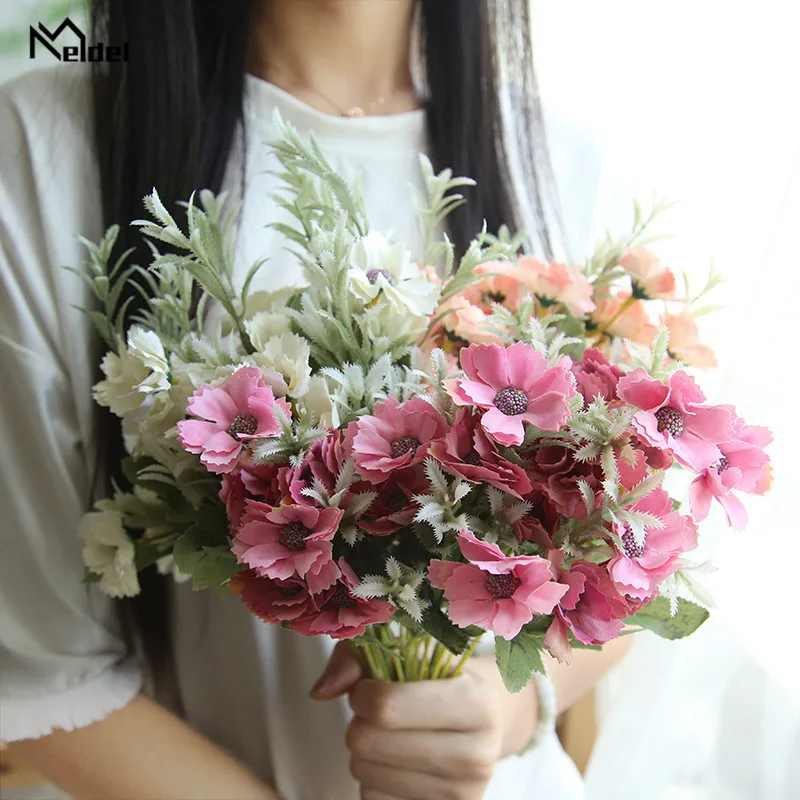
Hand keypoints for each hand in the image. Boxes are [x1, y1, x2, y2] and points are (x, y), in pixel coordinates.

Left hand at [311, 644, 538, 799]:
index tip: (369, 686)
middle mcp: (477, 755)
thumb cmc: (441, 678)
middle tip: (381, 712)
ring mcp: (462, 794)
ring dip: (366, 751)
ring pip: (364, 774)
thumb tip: (321, 692)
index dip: (361, 693)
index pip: (385, 706)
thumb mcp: (411, 651)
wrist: (488, 720)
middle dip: (360, 721)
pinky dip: (374, 779)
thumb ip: (359, 657)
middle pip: (367, 743)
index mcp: (477, 702)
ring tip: (394, 734)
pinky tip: (398, 762)